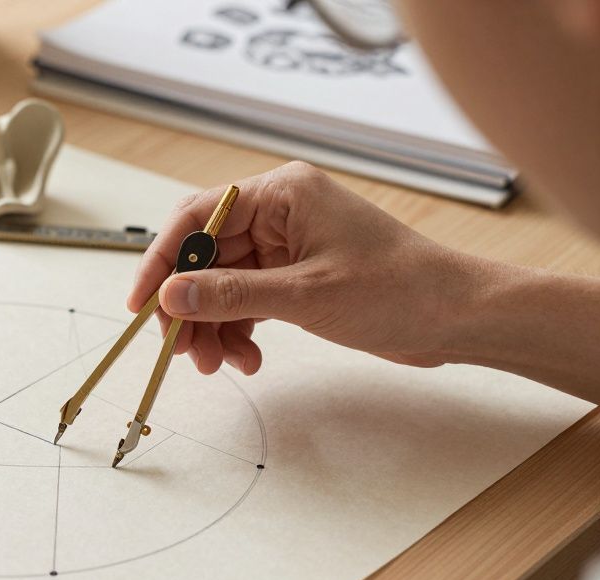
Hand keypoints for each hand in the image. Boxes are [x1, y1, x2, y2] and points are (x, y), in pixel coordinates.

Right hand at [129, 162, 489, 372]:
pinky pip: (246, 301)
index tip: (140, 302)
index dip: (161, 261)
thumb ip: (231, 295)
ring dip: (212, 327)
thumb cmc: (400, 290)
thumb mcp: (305, 296)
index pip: (197, 217)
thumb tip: (171, 295)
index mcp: (282, 194)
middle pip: (204, 256)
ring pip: (221, 285)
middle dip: (189, 306)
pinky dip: (238, 331)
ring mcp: (287, 246)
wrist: (459, 318)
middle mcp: (279, 213)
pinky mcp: (296, 277)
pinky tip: (248, 359)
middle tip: (181, 349)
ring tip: (219, 365)